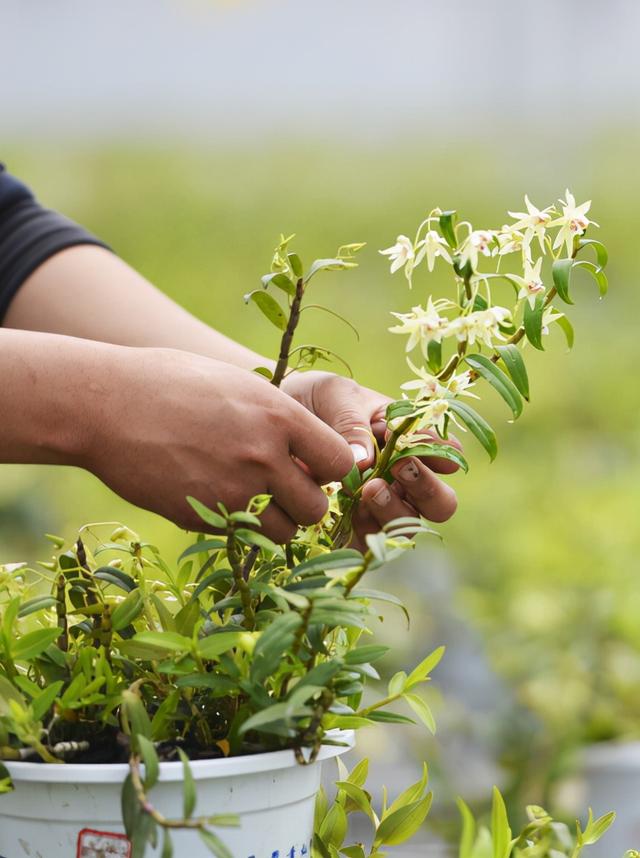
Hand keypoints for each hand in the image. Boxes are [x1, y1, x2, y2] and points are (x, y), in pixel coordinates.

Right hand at [81, 349, 354, 541]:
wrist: (107, 405)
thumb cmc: (171, 383)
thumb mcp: (237, 384)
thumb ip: (278, 418)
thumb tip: (307, 448)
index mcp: (279, 416)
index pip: (341, 462)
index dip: (330, 469)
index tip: (312, 466)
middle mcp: (263, 457)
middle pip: (317, 507)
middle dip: (305, 503)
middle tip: (282, 489)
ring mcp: (232, 492)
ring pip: (285, 532)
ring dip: (275, 521)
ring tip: (252, 499)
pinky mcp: (203, 518)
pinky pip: (242, 536)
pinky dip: (239, 527)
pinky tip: (217, 499)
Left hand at [280, 371, 458, 545]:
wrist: (275, 417)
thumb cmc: (317, 401)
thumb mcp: (336, 396)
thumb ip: (353, 424)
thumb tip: (365, 462)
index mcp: (411, 442)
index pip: (446, 456)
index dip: (442, 456)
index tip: (420, 445)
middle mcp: (403, 480)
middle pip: (441, 504)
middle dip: (427, 490)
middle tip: (400, 468)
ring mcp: (380, 507)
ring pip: (407, 527)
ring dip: (393, 511)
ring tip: (369, 489)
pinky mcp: (353, 529)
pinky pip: (370, 545)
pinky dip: (363, 533)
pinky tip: (347, 511)